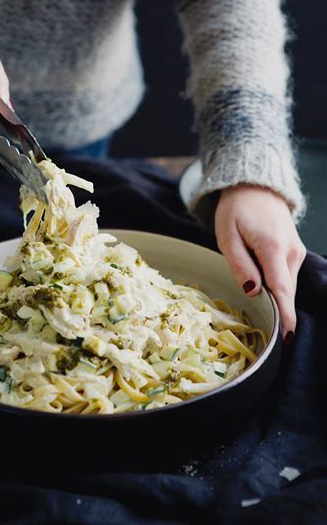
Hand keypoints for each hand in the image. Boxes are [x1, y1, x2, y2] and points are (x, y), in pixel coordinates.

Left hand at [215, 184, 306, 341]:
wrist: (255, 186)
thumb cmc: (236, 210)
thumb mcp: (227, 235)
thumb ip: (240, 264)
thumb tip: (253, 291)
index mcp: (272, 247)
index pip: (282, 289)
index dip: (284, 315)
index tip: (288, 338)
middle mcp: (291, 252)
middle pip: (285, 292)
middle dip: (277, 312)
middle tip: (263, 333)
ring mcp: (296, 252)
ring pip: (286, 286)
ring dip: (274, 297)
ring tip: (256, 302)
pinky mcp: (295, 252)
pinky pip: (286, 277)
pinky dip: (277, 288)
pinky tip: (262, 288)